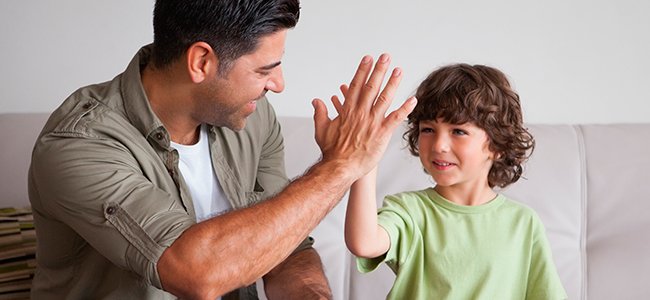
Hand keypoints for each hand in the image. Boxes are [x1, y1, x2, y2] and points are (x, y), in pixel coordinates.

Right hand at [312, 54, 416, 179]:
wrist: (339, 167)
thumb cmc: (332, 151)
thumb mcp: (321, 129)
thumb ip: (320, 113)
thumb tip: (316, 101)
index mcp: (348, 110)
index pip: (356, 85)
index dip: (363, 70)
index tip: (368, 59)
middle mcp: (361, 113)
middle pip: (371, 87)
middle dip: (379, 70)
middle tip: (386, 57)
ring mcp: (372, 123)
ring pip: (384, 99)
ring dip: (393, 83)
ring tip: (399, 70)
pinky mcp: (382, 134)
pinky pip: (395, 119)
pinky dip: (405, 109)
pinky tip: (413, 100)